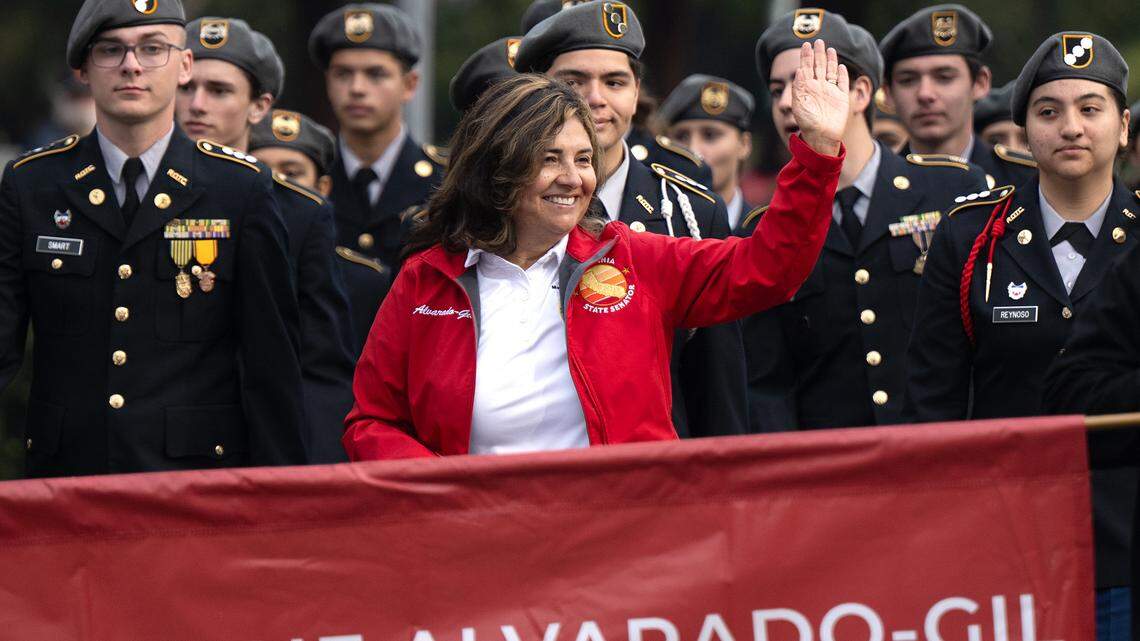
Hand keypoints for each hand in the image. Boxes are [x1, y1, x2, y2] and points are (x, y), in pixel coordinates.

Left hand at [790, 39, 848, 155]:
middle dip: (818, 53)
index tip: (805, 44)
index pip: (806, 68)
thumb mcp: (799, 105)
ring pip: (830, 72)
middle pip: (818, 66)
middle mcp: (819, 88)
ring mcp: (830, 92)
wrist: (821, 137)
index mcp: (807, 89)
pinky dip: (842, 74)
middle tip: (818, 40)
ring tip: (829, 48)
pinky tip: (841, 66)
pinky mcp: (841, 98)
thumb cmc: (807, 123)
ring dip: (830, 60)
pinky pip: (842, 83)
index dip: (806, 56)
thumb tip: (799, 70)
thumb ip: (799, 88)